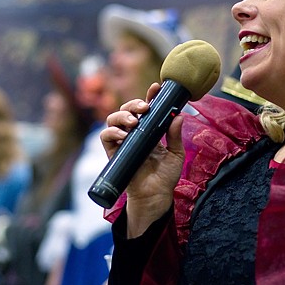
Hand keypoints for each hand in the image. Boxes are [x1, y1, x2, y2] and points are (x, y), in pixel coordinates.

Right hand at [100, 83, 185, 236]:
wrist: (156, 196)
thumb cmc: (165, 177)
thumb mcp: (176, 153)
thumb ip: (175, 135)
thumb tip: (179, 115)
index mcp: (149, 131)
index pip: (146, 109)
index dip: (149, 97)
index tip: (156, 88)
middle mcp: (134, 134)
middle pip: (127, 110)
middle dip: (133, 104)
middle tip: (145, 107)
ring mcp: (122, 142)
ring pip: (113, 119)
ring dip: (121, 115)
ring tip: (133, 121)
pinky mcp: (113, 153)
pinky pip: (105, 137)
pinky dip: (111, 132)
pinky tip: (123, 134)